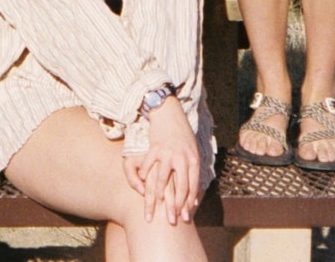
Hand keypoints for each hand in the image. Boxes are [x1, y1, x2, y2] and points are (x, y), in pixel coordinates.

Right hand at [127, 98, 199, 224]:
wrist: (170, 113)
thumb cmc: (182, 136)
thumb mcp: (193, 152)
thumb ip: (193, 173)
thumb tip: (193, 198)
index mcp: (193, 160)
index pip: (192, 186)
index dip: (188, 203)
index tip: (184, 217)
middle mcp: (181, 157)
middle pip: (179, 187)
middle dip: (174, 206)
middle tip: (170, 221)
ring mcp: (167, 153)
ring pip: (161, 179)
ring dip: (156, 196)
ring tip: (152, 209)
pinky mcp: (154, 148)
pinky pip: (148, 166)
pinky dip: (143, 177)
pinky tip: (141, 187)